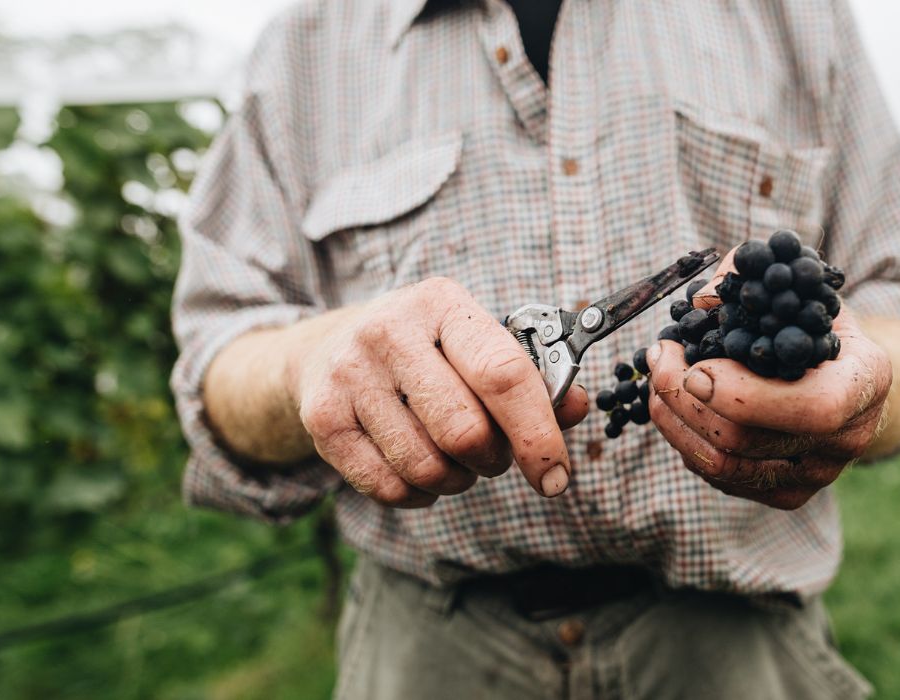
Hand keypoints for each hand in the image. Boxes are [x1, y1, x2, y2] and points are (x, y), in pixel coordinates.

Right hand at [287, 277, 586, 507]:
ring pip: (426, 466)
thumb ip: (535, 379)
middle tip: (491, 456)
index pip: (503, 374)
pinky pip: (388, 487)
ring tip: (454, 460)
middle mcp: (390, 331)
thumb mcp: (477, 345)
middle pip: (464, 430)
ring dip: (456, 480)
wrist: (326, 350)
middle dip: (493, 460)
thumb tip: (576, 408)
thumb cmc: (425, 352)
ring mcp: (350, 373)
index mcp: (443, 304)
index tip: (555, 475)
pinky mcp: (323, 418)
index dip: (538, 434)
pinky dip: (418, 494)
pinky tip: (419, 470)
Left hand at [646, 292, 891, 509]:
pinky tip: (679, 406)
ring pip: (724, 466)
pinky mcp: (787, 494)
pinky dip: (685, 439)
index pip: (812, 408)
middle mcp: (848, 438)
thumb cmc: (816, 321)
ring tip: (659, 377)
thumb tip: (700, 301)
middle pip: (748, 440)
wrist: (846, 374)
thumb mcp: (798, 286)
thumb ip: (753, 279)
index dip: (743, 394)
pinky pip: (719, 478)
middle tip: (660, 356)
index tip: (695, 366)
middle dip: (685, 397)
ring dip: (673, 420)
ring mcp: (817, 474)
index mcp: (864, 381)